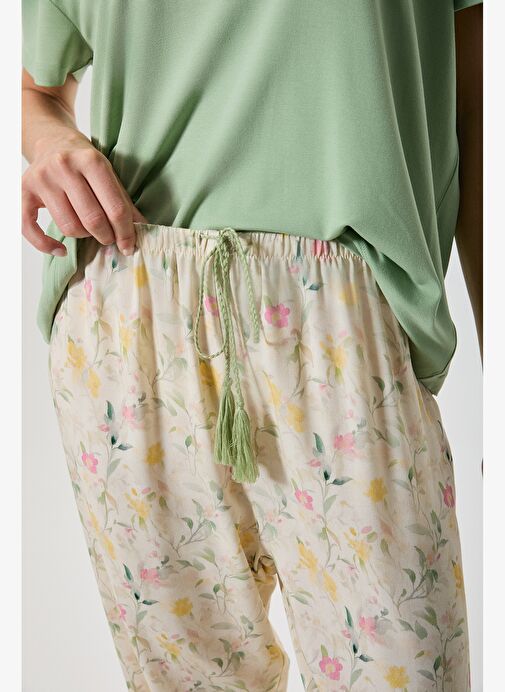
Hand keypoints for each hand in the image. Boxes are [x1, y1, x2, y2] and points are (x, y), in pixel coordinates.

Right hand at [22, 132, 146, 256]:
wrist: (52, 141)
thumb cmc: (85, 163)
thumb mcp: (109, 175)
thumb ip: (124, 203)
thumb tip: (143, 230)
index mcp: (91, 161)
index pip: (114, 207)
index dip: (125, 232)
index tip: (129, 246)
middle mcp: (64, 166)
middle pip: (92, 219)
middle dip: (106, 236)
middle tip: (109, 238)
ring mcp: (42, 178)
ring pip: (69, 227)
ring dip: (83, 236)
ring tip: (88, 230)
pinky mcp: (24, 190)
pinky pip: (30, 227)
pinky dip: (46, 245)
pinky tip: (60, 250)